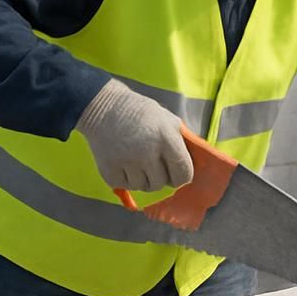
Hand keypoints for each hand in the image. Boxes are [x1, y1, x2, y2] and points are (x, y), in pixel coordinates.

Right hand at [75, 79, 193, 192]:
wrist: (103, 107)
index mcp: (166, 138)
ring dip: (143, 179)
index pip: (183, 173)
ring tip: (138, 162)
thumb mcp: (167, 119)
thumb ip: (181, 141)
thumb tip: (193, 163)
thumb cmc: (140, 112)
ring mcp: (126, 163)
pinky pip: (125, 186)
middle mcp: (147, 153)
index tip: (178, 175)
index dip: (182, 177)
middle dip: (161, 177)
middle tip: (155, 166)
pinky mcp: (109, 170)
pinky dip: (126, 179)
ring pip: (143, 187)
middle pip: (161, 183)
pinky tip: (124, 163)